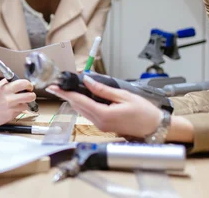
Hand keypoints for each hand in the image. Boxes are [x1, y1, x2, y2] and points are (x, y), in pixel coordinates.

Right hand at [0, 78, 35, 126]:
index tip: (29, 86)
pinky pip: (19, 112)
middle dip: (32, 95)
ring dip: (25, 104)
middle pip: (30, 95)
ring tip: (20, 103)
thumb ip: (7, 85)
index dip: (29, 85)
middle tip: (30, 95)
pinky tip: (11, 109)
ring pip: (26, 105)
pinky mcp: (10, 116)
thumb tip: (16, 83)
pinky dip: (18, 111)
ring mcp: (10, 107)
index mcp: (5, 87)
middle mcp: (9, 96)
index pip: (24, 83)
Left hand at [46, 75, 160, 138]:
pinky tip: (84, 95)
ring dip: (75, 99)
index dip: (64, 93)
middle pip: (77, 106)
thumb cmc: (144, 112)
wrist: (155, 128)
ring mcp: (101, 126)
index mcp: (103, 115)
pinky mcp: (104, 126)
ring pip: (82, 110)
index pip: (79, 101)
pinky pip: (89, 113)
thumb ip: (102, 89)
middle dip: (67, 94)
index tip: (53, 87)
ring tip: (69, 87)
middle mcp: (99, 122)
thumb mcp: (123, 96)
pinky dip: (84, 104)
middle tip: (59, 83)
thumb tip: (87, 80)